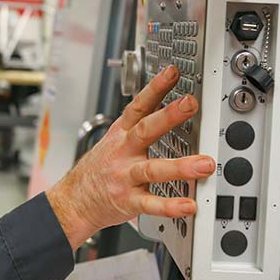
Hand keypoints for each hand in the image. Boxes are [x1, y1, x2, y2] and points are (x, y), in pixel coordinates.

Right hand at [47, 65, 214, 249]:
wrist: (75, 200)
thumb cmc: (100, 169)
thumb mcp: (115, 140)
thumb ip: (141, 125)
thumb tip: (170, 106)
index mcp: (121, 134)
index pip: (138, 105)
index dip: (155, 87)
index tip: (172, 72)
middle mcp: (123, 152)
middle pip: (146, 129)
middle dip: (169, 115)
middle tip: (190, 104)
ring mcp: (125, 176)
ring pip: (152, 169)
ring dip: (180, 166)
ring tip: (205, 164)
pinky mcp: (128, 201)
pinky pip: (150, 203)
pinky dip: (170, 206)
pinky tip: (188, 205)